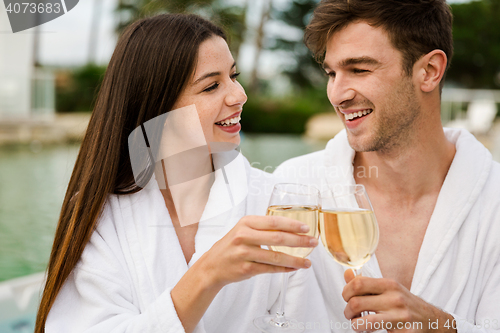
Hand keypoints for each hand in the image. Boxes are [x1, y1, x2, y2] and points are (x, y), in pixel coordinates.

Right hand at [198, 215, 317, 288]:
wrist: (212, 265)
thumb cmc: (231, 245)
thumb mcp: (243, 229)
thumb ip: (263, 227)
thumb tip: (292, 228)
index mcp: (246, 222)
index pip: (274, 221)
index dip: (292, 224)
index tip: (306, 228)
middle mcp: (244, 236)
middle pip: (277, 238)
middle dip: (299, 241)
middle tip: (312, 242)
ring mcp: (244, 253)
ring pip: (275, 256)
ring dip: (294, 259)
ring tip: (307, 262)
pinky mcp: (245, 268)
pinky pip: (270, 269)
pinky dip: (284, 269)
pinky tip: (294, 268)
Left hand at [342, 270, 455, 332]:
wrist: (432, 320)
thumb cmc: (406, 304)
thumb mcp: (389, 289)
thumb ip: (367, 283)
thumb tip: (347, 273)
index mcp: (389, 285)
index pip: (358, 283)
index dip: (345, 291)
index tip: (347, 297)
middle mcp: (395, 299)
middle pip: (356, 303)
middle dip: (347, 311)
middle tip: (351, 314)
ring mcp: (400, 317)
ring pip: (363, 322)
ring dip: (355, 325)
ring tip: (358, 324)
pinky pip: (376, 332)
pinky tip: (372, 330)